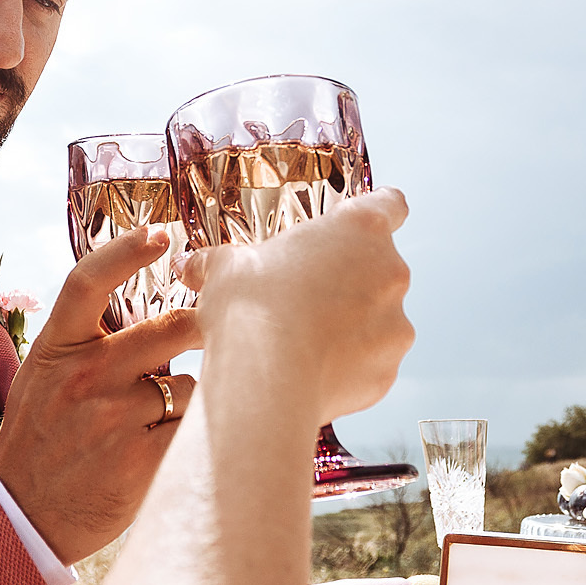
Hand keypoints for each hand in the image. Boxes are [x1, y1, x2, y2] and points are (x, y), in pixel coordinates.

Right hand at [0, 227, 204, 564]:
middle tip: (218, 334)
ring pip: (191, 385)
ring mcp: (112, 418)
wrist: (22, 514)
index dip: (126, 249)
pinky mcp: (140, 460)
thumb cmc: (41, 436)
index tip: (160, 233)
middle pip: (172, 327)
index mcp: (57, 347)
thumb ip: (88, 338)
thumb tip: (153, 301)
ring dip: (192, 398)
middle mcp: (84, 376)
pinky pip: (193, 430)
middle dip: (205, 328)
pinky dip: (193, 436)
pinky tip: (174, 449)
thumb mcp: (44, 373)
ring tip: (165, 422)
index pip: (89, 280)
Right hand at [181, 188, 412, 425]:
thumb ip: (217, 261)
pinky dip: (350, 365)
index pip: (390, 204)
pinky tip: (311, 370)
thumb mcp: (224, 269)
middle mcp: (390, 272)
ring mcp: (395, 325)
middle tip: (306, 294)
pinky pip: (373, 362)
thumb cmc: (251, 309)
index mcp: (360, 228)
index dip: (376, 212)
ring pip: (379, 319)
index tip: (360, 227)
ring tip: (305, 339)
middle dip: (350, 279)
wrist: (265, 380)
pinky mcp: (387, 371)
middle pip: (380, 267)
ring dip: (353, 325)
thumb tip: (190, 266)